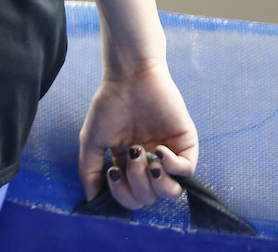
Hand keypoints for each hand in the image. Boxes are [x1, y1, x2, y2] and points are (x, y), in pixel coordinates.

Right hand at [78, 59, 198, 209]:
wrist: (129, 77)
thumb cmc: (109, 105)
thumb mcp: (92, 140)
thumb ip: (89, 171)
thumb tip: (91, 200)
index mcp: (128, 164)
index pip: (131, 197)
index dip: (122, 194)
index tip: (112, 170)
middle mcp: (150, 163)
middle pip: (149, 198)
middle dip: (137, 184)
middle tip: (131, 155)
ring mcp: (170, 154)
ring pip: (171, 192)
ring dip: (156, 183)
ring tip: (147, 160)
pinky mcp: (186, 143)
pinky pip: (188, 170)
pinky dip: (173, 167)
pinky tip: (160, 150)